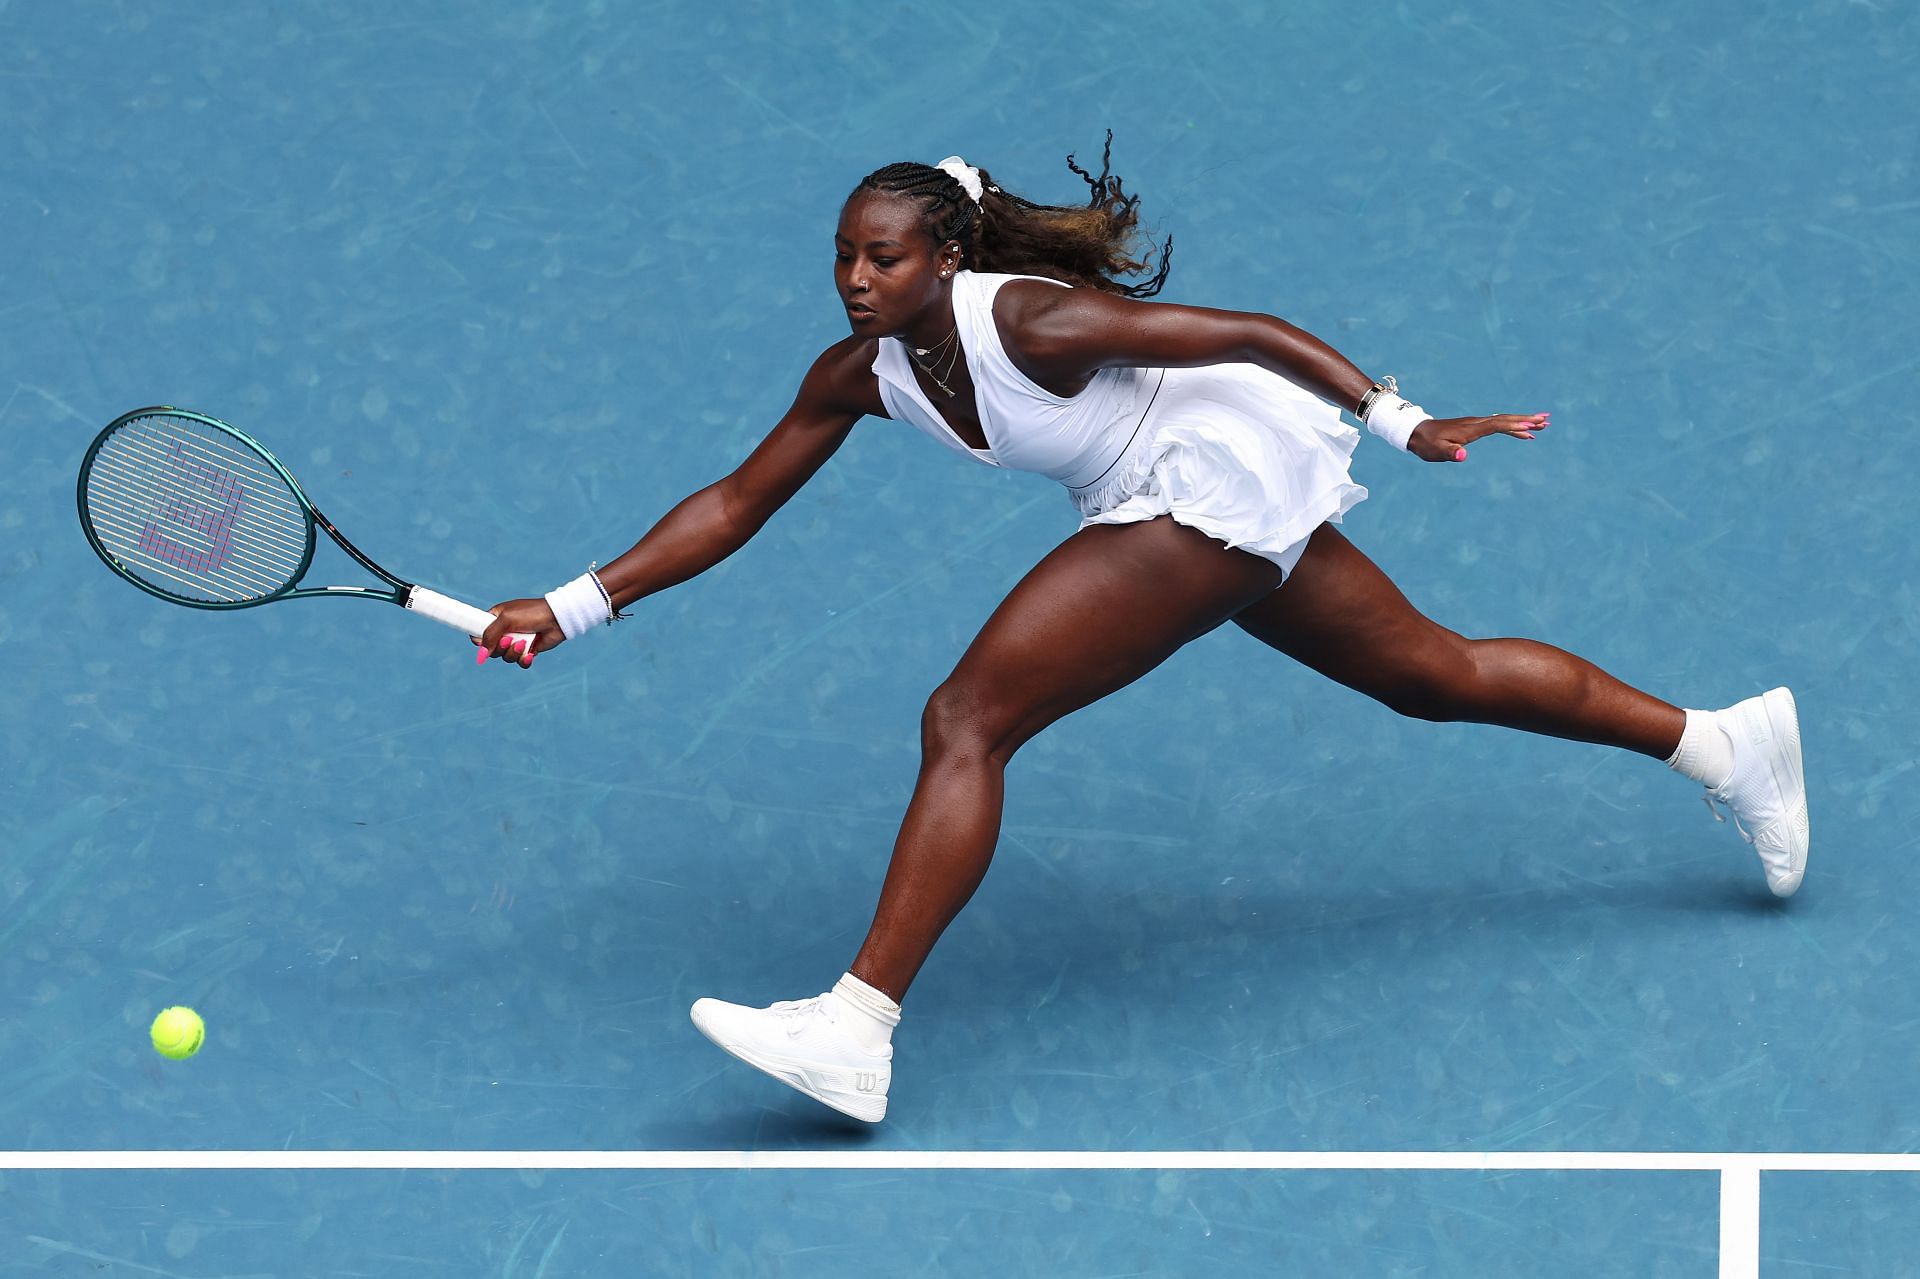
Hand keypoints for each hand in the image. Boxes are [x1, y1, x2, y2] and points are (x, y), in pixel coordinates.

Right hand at [476, 598, 563, 667]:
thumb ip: (490, 635)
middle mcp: (504, 631)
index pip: (478, 634)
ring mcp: (516, 641)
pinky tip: (530, 653)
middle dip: (500, 648)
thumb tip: (481, 654)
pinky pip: (519, 662)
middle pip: (491, 650)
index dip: (480, 641)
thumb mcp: (506, 620)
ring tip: (523, 644)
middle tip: (510, 640)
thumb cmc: (532, 613)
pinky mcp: (528, 650)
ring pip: (505, 657)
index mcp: (495, 619)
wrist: (557, 619)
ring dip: (513, 654)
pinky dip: (524, 660)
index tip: (488, 641)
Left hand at [1407, 412, 1548, 462]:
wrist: (1417, 433)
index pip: (1497, 425)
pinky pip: (1498, 426)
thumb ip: (1451, 454)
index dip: (1514, 424)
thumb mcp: (1437, 452)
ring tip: (1543, 425)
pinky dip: (1512, 428)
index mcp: (1471, 429)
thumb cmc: (1427, 444)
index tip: (1532, 424)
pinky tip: (1523, 434)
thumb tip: (1463, 456)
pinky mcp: (1475, 428)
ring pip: (1504, 421)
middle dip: (1526, 420)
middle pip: (1505, 419)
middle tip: (1546, 420)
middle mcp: (1476, 423)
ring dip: (1523, 422)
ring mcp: (1476, 424)